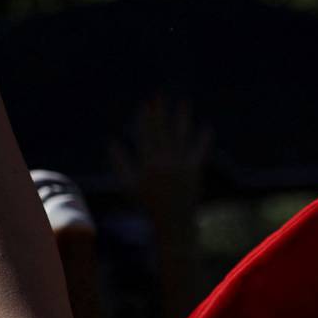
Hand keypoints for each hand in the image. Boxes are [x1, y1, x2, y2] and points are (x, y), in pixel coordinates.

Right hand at [110, 96, 213, 218]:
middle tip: (161, 95)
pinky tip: (206, 126)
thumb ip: (119, 163)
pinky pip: (199, 151)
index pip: (146, 135)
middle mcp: (165, 162)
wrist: (172, 222)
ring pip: (181, 136)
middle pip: (163, 131)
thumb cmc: (147, 205)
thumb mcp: (128, 185)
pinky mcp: (195, 170)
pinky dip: (203, 139)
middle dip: (161, 112)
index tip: (146, 103)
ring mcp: (181, 165)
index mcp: (147, 164)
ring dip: (182, 118)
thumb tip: (111, 142)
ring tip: (184, 103)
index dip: (146, 118)